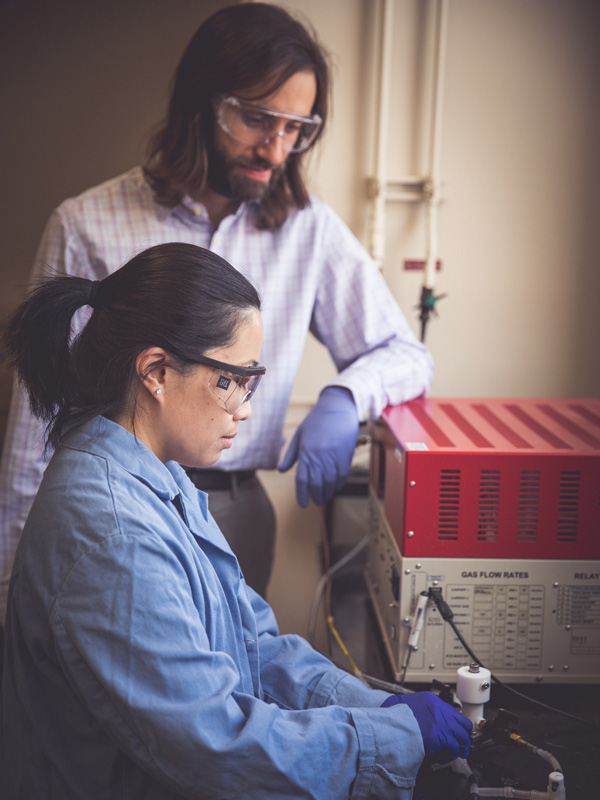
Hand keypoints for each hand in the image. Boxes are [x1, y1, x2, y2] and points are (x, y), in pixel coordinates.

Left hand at [278, 387, 358, 506]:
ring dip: (327, 492)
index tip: (303, 503)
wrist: (338, 407)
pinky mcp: (346, 454)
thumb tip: (281, 470)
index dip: (302, 494)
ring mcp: (334, 455)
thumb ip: (291, 454)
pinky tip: (335, 487)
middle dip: (316, 496)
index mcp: (306, 451)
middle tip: (315, 502)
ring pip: (330, 481)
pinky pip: (342, 474)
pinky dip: (338, 483)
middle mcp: (319, 455)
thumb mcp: (300, 435)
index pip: (302, 479)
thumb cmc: (317, 420)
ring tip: (324, 497)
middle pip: (317, 483)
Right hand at [381, 692, 472, 760]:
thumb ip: (419, 710)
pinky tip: (444, 757)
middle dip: (464, 735)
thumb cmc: (392, 716)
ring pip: (462, 736)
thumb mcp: (406, 705)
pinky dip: (451, 754)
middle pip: (463, 723)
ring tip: (456, 753)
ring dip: (460, 747)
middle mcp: (439, 709)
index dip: (456, 725)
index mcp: (430, 700)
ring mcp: (440, 722)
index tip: (456, 732)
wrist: (388, 724)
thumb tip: (422, 721)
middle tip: (462, 745)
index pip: (453, 711)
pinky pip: (454, 747)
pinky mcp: (440, 736)